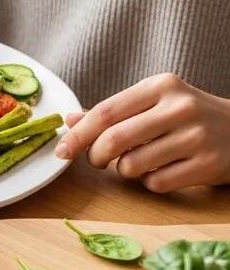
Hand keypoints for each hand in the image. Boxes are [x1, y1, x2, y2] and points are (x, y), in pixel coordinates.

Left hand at [55, 73, 229, 191]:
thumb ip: (113, 112)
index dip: (78, 134)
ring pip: (132, 165)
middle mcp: (179, 107)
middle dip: (96, 156)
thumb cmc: (188, 117)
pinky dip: (150, 182)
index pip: (106, 111)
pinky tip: (164, 170)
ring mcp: (196, 136)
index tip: (61, 150)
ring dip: (125, 170)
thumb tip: (70, 120)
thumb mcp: (154, 103)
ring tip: (140, 161)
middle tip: (98, 160)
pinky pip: (156, 183)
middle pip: (114, 139)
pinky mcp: (207, 164)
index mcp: (160, 86)